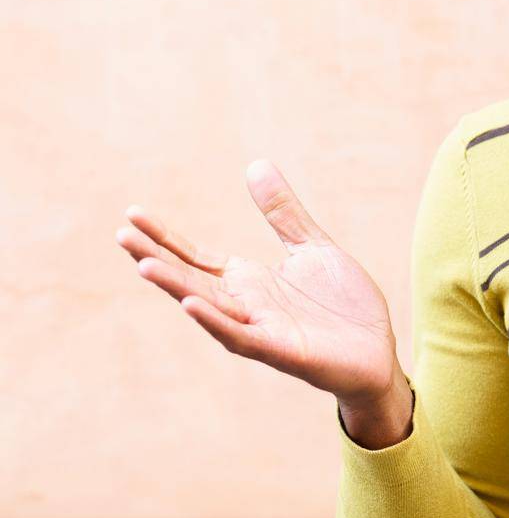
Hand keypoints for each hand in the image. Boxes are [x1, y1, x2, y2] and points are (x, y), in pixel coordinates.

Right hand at [116, 159, 400, 403]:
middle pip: (191, 281)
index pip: (196, 257)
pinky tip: (192, 304)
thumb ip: (283, 214)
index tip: (132, 214)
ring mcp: (262, 330)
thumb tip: (256, 165)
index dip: (165, 238)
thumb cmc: (344, 306)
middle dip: (157, 260)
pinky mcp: (284, 352)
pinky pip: (243, 337)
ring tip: (144, 266)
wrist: (378, 351)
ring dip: (177, 289)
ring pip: (209, 309)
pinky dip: (216, 322)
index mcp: (250, 282)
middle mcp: (247, 306)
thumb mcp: (311, 248)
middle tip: (121, 236)